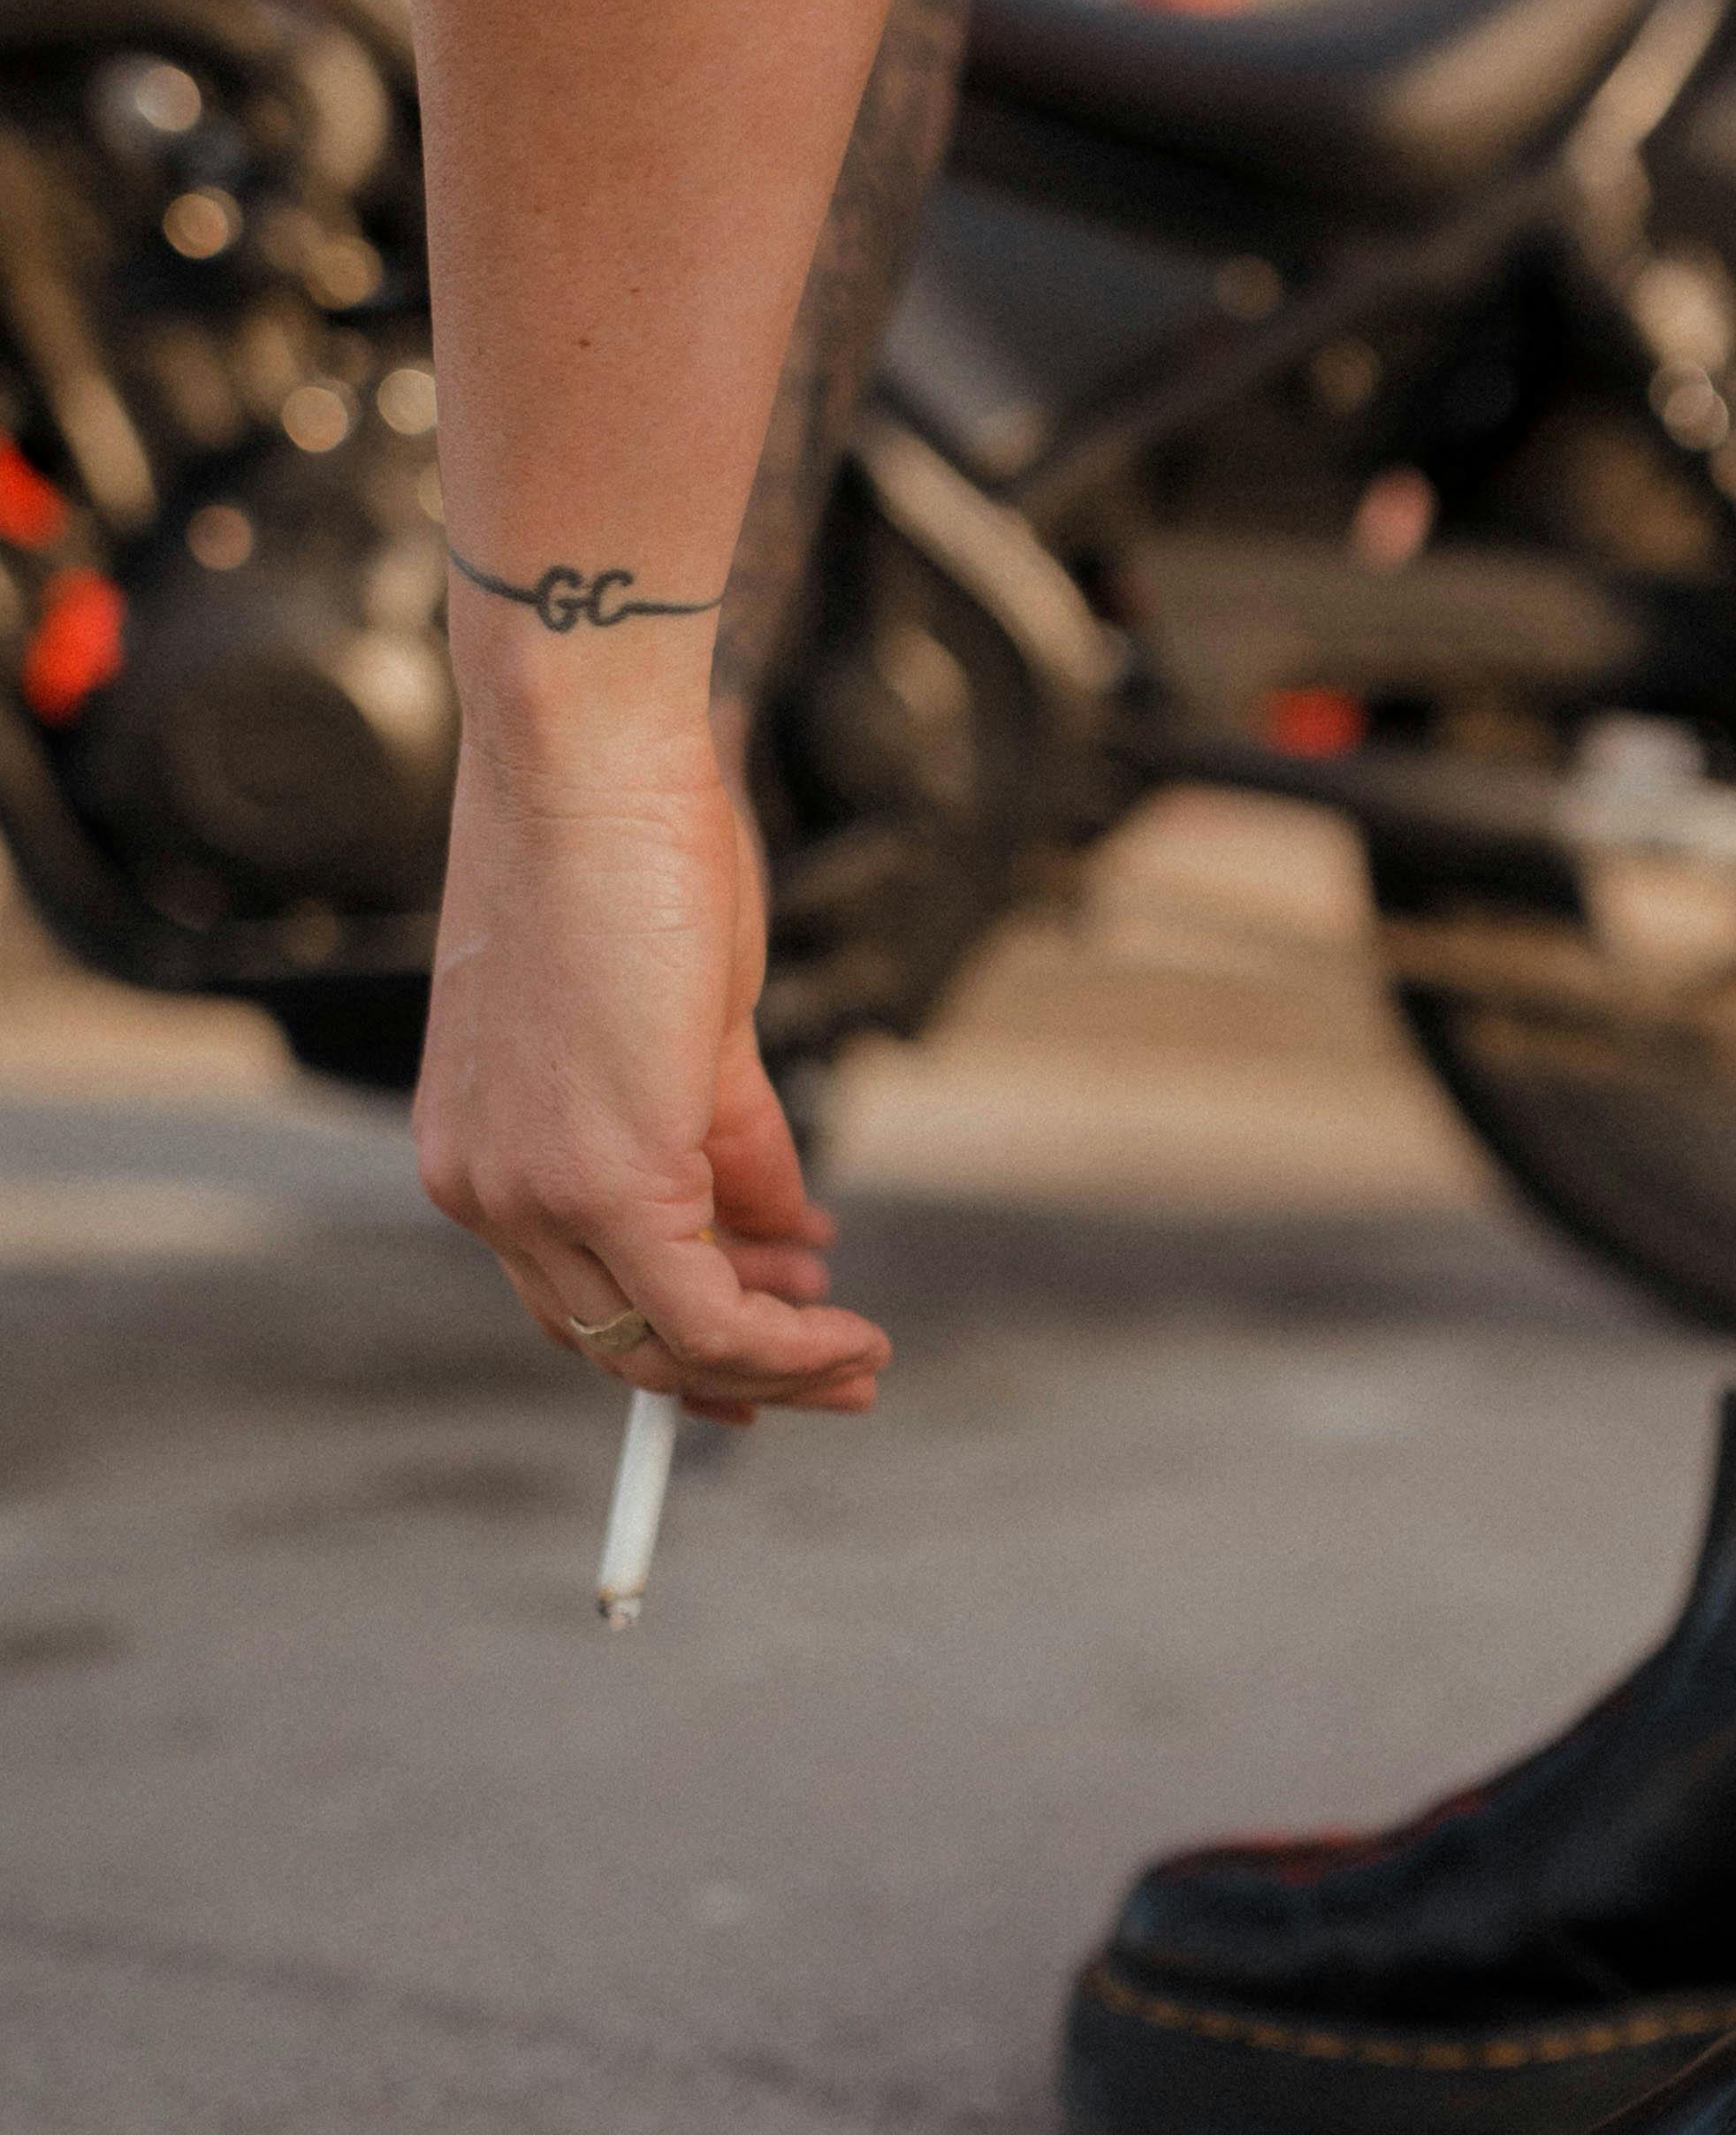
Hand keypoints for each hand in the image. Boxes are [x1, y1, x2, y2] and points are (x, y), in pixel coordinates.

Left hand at [415, 711, 888, 1422]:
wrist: (587, 762)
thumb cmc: (627, 854)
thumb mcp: (685, 1031)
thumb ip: (723, 1143)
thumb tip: (784, 1231)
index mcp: (478, 1150)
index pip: (574, 1293)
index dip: (676, 1340)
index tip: (767, 1338)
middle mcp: (484, 1188)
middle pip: (611, 1339)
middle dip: (734, 1372)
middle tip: (834, 1370)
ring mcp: (532, 1191)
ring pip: (659, 1344)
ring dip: (771, 1368)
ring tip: (857, 1356)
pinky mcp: (603, 1178)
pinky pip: (704, 1313)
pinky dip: (783, 1344)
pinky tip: (848, 1330)